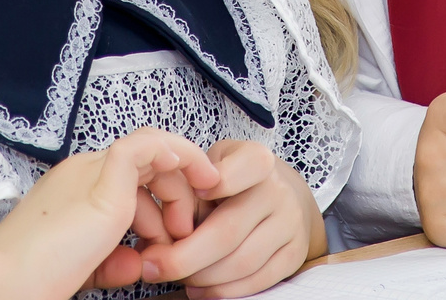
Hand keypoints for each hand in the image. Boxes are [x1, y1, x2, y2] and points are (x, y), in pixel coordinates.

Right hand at [0, 128, 215, 296]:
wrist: (8, 281)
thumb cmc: (36, 277)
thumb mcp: (87, 266)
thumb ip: (114, 262)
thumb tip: (137, 262)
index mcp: (79, 187)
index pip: (132, 173)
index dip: (162, 198)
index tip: (176, 233)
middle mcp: (85, 171)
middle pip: (148, 160)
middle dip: (176, 191)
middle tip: (183, 233)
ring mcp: (92, 172)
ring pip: (153, 150)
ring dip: (179, 185)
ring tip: (180, 232)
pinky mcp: (101, 181)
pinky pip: (144, 146)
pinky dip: (173, 152)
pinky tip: (189, 172)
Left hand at [131, 139, 321, 297]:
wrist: (284, 193)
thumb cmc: (235, 179)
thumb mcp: (214, 165)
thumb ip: (189, 188)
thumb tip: (155, 234)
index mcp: (255, 160)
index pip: (233, 174)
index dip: (209, 189)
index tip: (183, 202)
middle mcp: (278, 191)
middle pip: (228, 232)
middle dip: (184, 256)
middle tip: (152, 266)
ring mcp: (290, 225)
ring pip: (242, 263)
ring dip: (202, 277)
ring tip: (176, 277)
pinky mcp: (294, 255)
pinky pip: (257, 282)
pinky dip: (223, 291)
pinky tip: (200, 289)